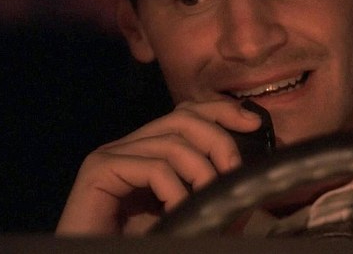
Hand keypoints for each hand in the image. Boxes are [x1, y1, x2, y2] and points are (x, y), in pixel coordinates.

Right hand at [56, 99, 261, 234]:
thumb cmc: (141, 242)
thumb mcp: (187, 216)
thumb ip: (211, 197)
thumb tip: (249, 184)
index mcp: (149, 152)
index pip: (187, 114)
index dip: (221, 111)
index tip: (254, 122)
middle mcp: (128, 147)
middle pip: (183, 118)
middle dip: (219, 140)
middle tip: (234, 174)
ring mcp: (111, 156)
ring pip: (172, 142)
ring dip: (202, 173)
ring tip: (209, 203)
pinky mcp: (98, 171)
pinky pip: (154, 167)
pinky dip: (176, 191)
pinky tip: (178, 212)